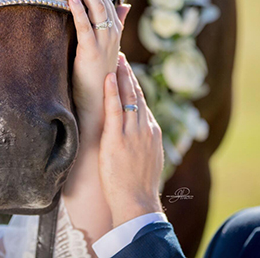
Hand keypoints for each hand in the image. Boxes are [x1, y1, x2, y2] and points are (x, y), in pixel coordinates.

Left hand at [68, 0, 129, 148]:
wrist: (99, 106)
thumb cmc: (96, 80)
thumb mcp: (104, 49)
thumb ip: (110, 26)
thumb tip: (123, 6)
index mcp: (113, 31)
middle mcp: (112, 33)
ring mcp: (104, 42)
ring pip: (96, 8)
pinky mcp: (91, 52)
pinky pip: (85, 27)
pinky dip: (78, 10)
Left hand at [99, 54, 163, 227]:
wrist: (137, 202)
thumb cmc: (138, 187)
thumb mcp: (147, 160)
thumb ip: (143, 145)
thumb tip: (137, 139)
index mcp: (152, 132)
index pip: (142, 102)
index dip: (134, 85)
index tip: (127, 72)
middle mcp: (145, 128)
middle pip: (137, 94)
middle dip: (128, 74)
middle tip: (121, 57)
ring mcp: (132, 132)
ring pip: (128, 97)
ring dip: (120, 76)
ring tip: (115, 60)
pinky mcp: (118, 138)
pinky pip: (115, 109)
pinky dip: (111, 91)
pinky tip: (108, 77)